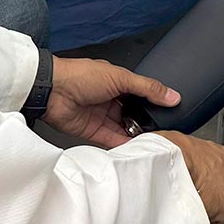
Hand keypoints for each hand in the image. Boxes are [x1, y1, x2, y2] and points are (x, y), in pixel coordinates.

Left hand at [44, 57, 179, 148]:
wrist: (52, 91)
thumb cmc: (81, 76)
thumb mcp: (121, 77)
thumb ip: (147, 88)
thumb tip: (171, 95)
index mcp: (117, 82)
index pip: (141, 94)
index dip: (155, 103)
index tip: (171, 112)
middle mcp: (110, 99)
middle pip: (134, 113)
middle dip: (146, 121)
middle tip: (164, 129)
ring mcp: (102, 116)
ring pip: (125, 128)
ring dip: (137, 134)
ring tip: (154, 141)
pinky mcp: (93, 132)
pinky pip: (113, 140)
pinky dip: (124, 144)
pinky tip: (137, 148)